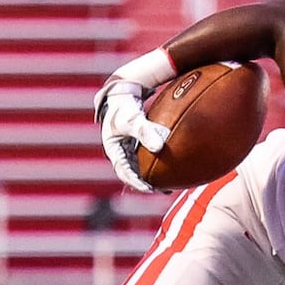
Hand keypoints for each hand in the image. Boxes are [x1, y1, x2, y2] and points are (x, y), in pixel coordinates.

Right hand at [95, 77, 171, 192]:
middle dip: (146, 184)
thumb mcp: (132, 119)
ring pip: (138, 168)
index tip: (151, 188)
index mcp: (114, 150)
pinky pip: (144, 158)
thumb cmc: (124, 107)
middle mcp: (120, 152)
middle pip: (132, 174)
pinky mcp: (135, 145)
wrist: (121, 94)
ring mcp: (127, 149)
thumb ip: (144, 131)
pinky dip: (154, 164)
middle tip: (163, 189)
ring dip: (151, 177)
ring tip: (169, 184)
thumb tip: (159, 147)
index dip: (137, 182)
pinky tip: (170, 167)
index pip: (125, 172)